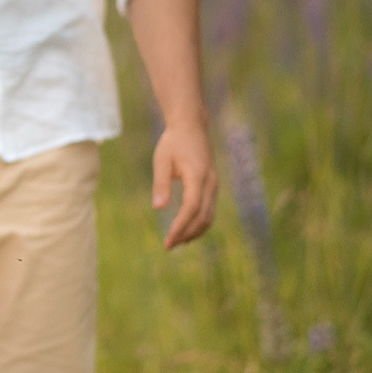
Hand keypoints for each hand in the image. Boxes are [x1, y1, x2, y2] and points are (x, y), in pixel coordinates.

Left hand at [153, 120, 218, 248]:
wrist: (191, 127)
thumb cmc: (173, 142)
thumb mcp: (162, 160)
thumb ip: (160, 183)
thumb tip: (158, 208)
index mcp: (197, 175)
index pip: (191, 207)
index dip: (181, 226)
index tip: (168, 240)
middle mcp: (210, 182)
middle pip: (202, 216)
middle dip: (186, 233)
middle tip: (169, 246)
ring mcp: (214, 185)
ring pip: (209, 216)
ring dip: (194, 232)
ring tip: (177, 242)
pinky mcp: (212, 186)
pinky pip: (209, 210)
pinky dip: (200, 224)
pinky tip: (187, 231)